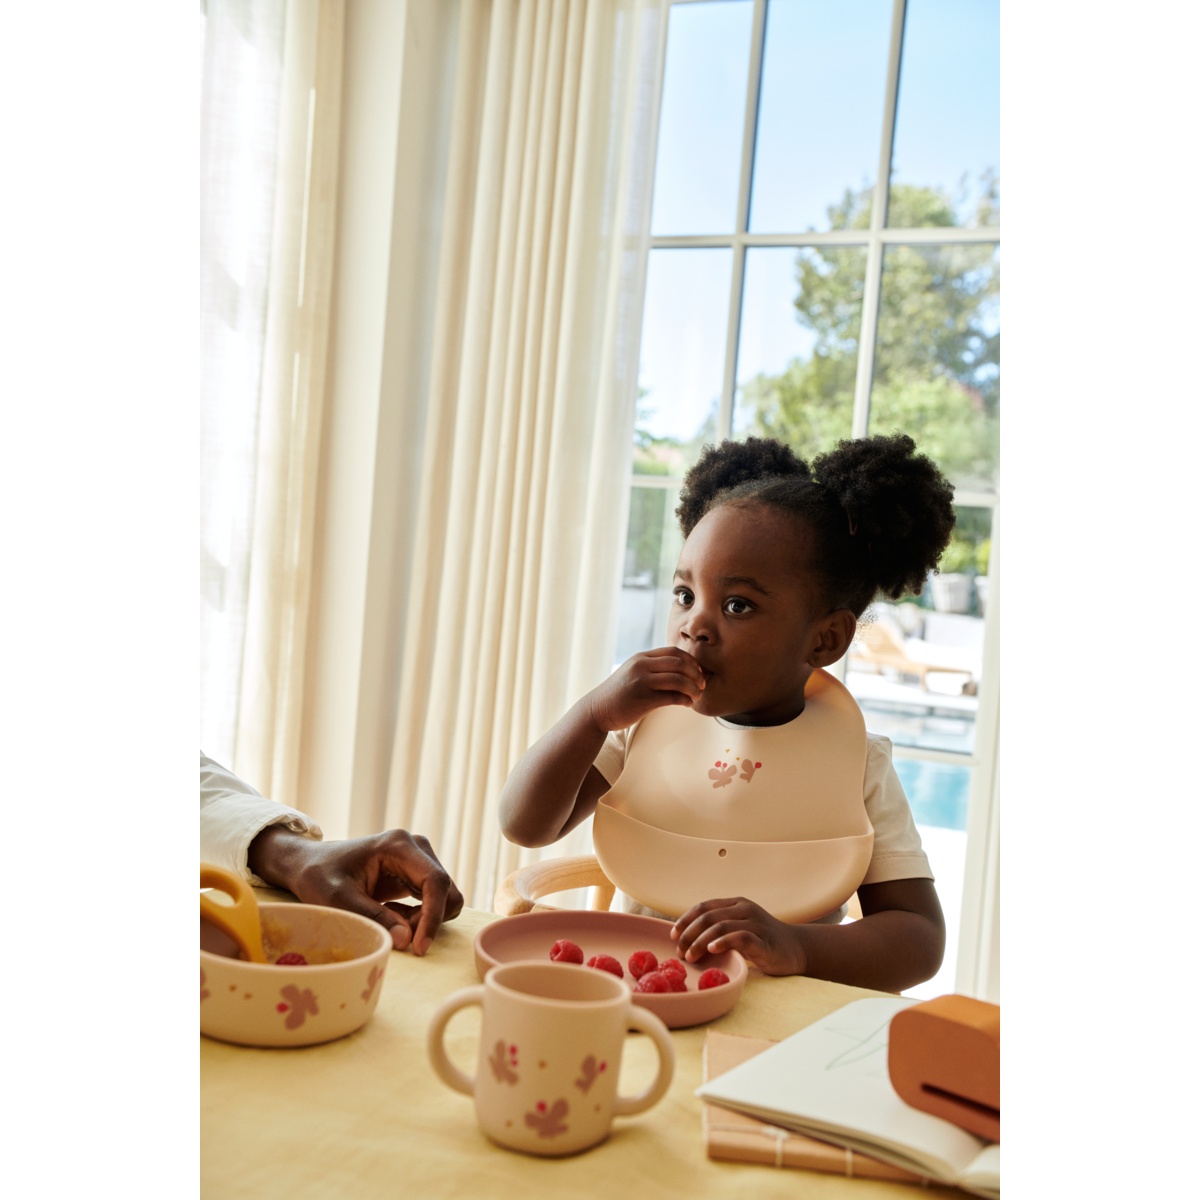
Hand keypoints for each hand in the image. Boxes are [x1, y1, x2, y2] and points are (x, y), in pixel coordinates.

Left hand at [248, 827, 463, 955]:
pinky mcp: (415, 873)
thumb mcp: (339, 899)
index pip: (435, 881)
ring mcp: (417, 860)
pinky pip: (432, 901)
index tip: (419, 947)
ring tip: (392, 924)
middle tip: (400, 936)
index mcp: (398, 845)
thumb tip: (407, 940)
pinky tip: (392, 917)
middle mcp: (415, 848)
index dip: (433, 916)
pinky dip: (419, 917)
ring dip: (424, 920)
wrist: (309, 864)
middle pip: (445, 889)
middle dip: (429, 920)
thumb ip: (374, 918)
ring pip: (443, 897)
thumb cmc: (319, 876)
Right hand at [585, 647, 705, 732]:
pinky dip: (685, 700)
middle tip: (703, 683)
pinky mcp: (643, 700)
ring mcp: (641, 682)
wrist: (597, 709)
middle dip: (696, 673)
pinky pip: (671, 697)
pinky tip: (688, 704)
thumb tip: (680, 670)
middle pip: (679, 663)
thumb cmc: (619, 693)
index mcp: (642, 657)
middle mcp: (642, 666)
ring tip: (697, 695)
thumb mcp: (633, 672)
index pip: (674, 652)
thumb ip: (652, 668)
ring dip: (693, 688)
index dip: (691, 660)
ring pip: (678, 680)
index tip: (699, 671)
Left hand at [671, 896, 805, 976]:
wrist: (797, 949)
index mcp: (736, 903)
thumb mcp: (740, 928)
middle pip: (708, 916)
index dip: (686, 919)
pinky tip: (712, 950)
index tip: (673, 935)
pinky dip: (723, 942)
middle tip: (679, 951)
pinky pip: (740, 937)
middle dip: (689, 933)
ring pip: (720, 925)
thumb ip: (720, 928)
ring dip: (700, 941)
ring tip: (690, 956)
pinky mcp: (764, 940)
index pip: (704, 906)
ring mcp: (755, 923)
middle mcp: (744, 909)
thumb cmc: (763, 941)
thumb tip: (687, 938)